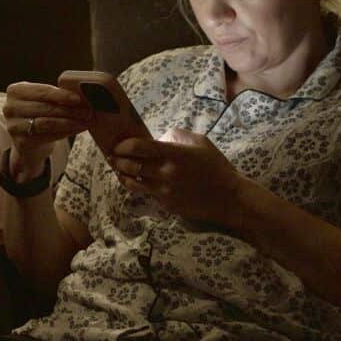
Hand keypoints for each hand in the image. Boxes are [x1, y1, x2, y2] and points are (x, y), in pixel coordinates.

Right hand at [3, 81, 90, 177]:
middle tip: (87, 112)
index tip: (78, 99)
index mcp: (15, 90)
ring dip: (69, 122)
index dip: (61, 95)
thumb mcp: (43, 100)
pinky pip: (47, 136)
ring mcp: (13, 126)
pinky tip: (76, 129)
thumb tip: (81, 98)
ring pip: (47, 123)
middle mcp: (10, 107)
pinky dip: (65, 132)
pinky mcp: (20, 142)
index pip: (41, 91)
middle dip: (69, 110)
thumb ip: (56, 96)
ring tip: (85, 121)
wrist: (28, 141)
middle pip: (45, 108)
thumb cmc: (39, 114)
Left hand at [109, 128, 246, 226]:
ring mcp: (165, 191)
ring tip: (118, 168)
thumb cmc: (215, 166)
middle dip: (117, 160)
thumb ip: (176, 136)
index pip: (139, 147)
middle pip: (131, 165)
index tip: (118, 144)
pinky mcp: (166, 205)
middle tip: (112, 155)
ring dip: (122, 174)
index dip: (124, 145)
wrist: (228, 198)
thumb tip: (157, 138)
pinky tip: (133, 180)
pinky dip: (136, 185)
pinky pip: (145, 193)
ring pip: (133, 182)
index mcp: (175, 154)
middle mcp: (166, 173)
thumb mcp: (200, 142)